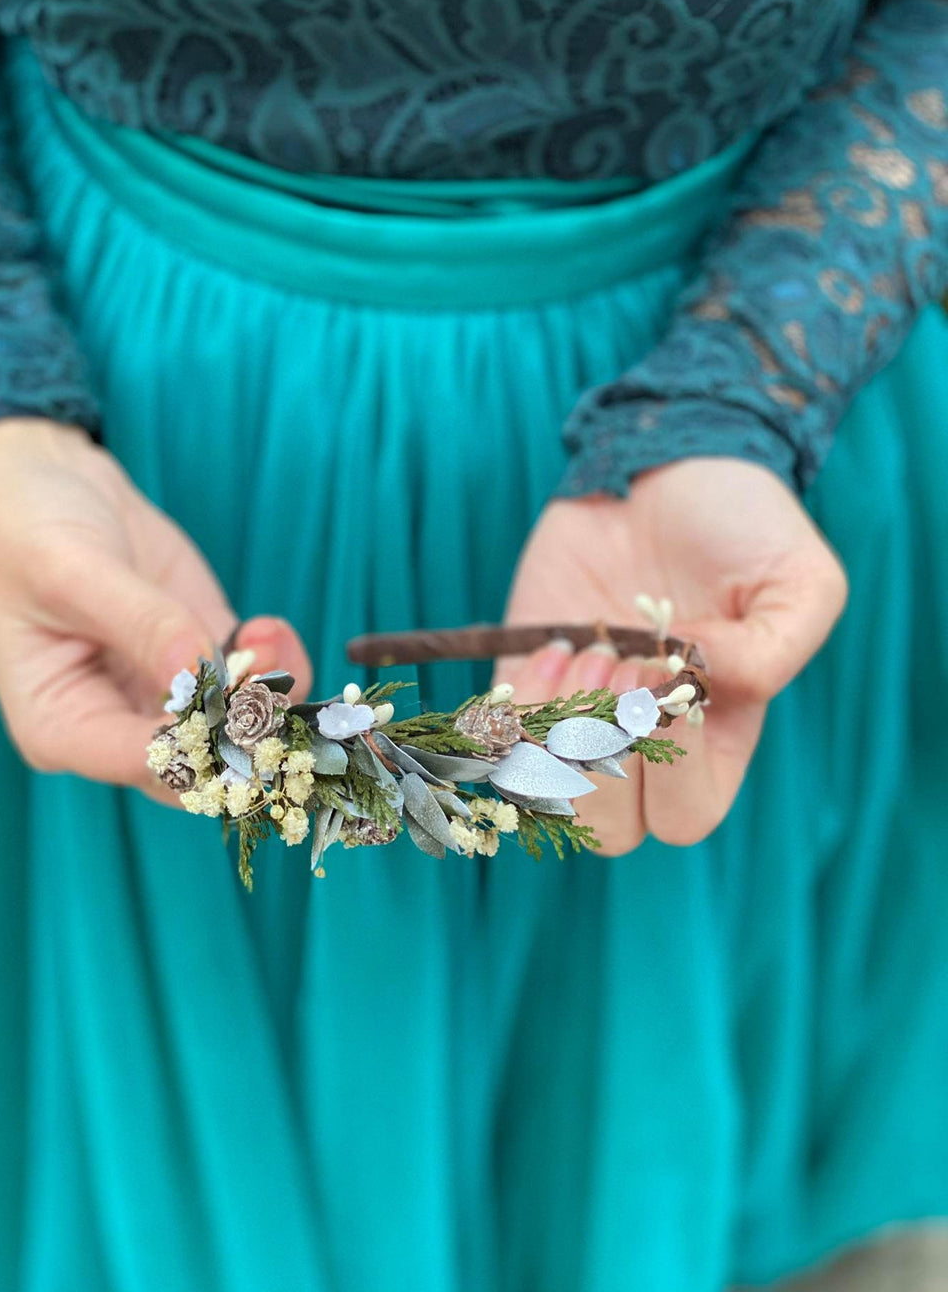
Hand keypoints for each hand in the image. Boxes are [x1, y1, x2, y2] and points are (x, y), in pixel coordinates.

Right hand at [0, 417, 311, 802]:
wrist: (38, 479)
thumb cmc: (24, 531)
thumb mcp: (71, 572)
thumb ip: (142, 626)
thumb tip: (202, 674)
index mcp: (62, 727)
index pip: (146, 765)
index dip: (201, 748)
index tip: (235, 704)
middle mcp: (117, 725)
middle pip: (202, 766)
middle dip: (249, 732)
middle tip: (273, 681)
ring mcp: (165, 692)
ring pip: (240, 727)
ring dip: (272, 697)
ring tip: (267, 639)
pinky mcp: (201, 653)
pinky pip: (253, 680)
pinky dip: (276, 664)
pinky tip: (267, 628)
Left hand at [495, 458, 846, 853]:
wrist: (665, 463)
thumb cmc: (743, 525)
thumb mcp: (799, 580)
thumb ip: (772, 652)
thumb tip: (697, 681)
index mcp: (717, 744)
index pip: (687, 816)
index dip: (676, 764)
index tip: (679, 672)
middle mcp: (641, 746)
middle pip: (610, 828)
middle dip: (606, 750)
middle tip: (624, 663)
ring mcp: (573, 718)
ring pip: (541, 793)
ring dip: (557, 728)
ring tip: (588, 650)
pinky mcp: (521, 681)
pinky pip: (493, 738)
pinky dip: (514, 704)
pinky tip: (556, 645)